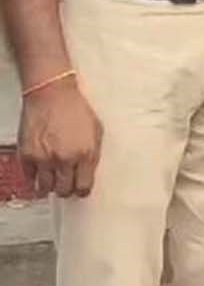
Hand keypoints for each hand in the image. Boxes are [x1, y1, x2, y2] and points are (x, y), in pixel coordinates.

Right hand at [18, 79, 101, 198]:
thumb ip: (92, 153)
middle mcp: (64, 159)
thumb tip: (89, 172)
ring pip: (45, 189)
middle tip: (67, 184)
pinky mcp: (26, 156)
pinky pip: (30, 178)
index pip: (84, 186)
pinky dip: (35, 178)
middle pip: (64, 191)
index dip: (83, 189)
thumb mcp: (96, 130)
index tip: (81, 188)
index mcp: (85, 153)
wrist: (51, 94)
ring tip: (53, 180)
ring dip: (50, 186)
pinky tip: (41, 172)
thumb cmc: (74, 108)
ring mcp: (43, 159)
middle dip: (67, 189)